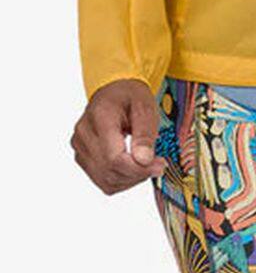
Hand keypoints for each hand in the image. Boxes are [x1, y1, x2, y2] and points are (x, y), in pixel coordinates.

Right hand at [70, 78, 165, 194]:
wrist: (114, 92)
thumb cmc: (130, 97)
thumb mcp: (145, 106)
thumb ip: (145, 133)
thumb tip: (143, 160)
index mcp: (99, 117)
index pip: (114, 158)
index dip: (138, 168)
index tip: (159, 164)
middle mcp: (84, 134)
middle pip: (110, 171)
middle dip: (138, 174)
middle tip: (158, 165)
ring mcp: (80, 147)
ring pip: (105, 180)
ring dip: (131, 179)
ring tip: (147, 165)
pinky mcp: (82, 157)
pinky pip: (102, 180)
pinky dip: (122, 180)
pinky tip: (134, 168)